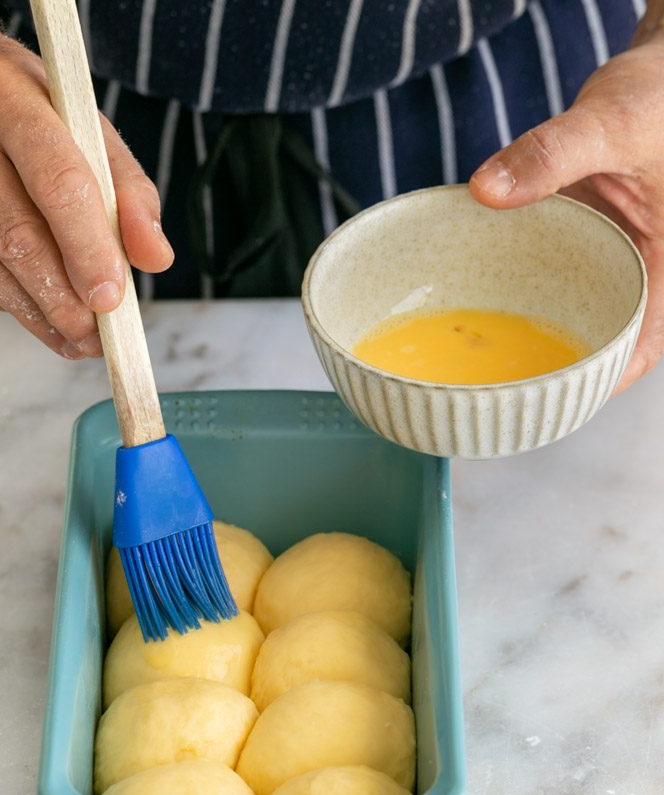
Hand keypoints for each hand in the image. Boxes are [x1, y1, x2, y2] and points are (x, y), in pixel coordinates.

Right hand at [0, 0, 172, 358]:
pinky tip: (21, 306)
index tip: (111, 298)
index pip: (57, 182)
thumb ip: (127, 189)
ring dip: (31, 312)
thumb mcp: (78, 120)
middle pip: (13, 236)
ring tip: (69, 334)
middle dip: (62, 300)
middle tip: (94, 334)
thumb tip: (155, 258)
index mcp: (7, 97)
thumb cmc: (9, 100)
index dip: (88, 250)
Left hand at [469, 12, 663, 391]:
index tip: (541, 406)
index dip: (594, 387)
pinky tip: (470, 302)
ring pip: (567, 316)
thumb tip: (484, 190)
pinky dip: (513, 290)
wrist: (658, 72)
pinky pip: (544, 280)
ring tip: (467, 363)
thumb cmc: (661, 94)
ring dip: (524, 336)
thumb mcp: (615, 120)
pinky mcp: (578, 245)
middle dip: (546, 373)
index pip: (638, 352)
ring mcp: (604, 262)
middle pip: (595, 345)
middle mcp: (636, 274)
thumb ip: (554, 152)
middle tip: (484, 395)